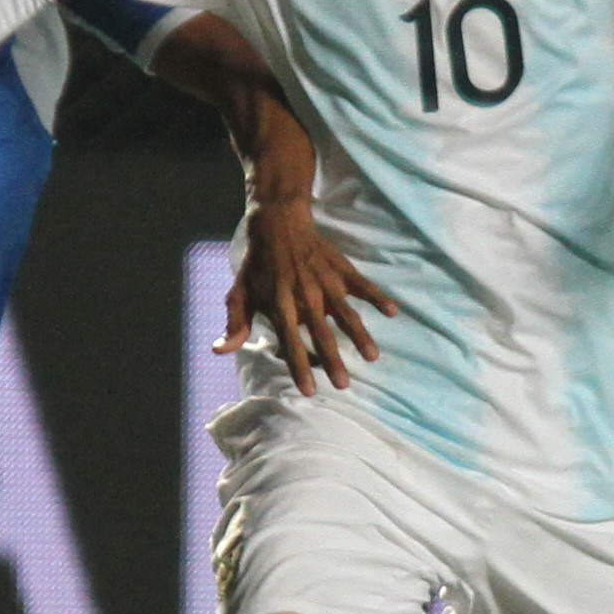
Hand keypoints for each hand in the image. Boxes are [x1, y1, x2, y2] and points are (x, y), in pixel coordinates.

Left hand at [220, 197, 398, 395]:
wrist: (278, 222)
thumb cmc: (258, 264)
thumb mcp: (240, 292)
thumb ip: (235, 323)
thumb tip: (220, 351)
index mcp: (281, 304)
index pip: (291, 342)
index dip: (300, 367)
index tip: (311, 391)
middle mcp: (305, 296)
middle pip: (321, 334)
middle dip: (333, 361)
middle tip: (344, 385)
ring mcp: (326, 282)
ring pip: (346, 313)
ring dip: (360, 335)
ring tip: (373, 356)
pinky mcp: (341, 269)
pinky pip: (362, 284)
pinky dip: (378, 297)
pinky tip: (393, 312)